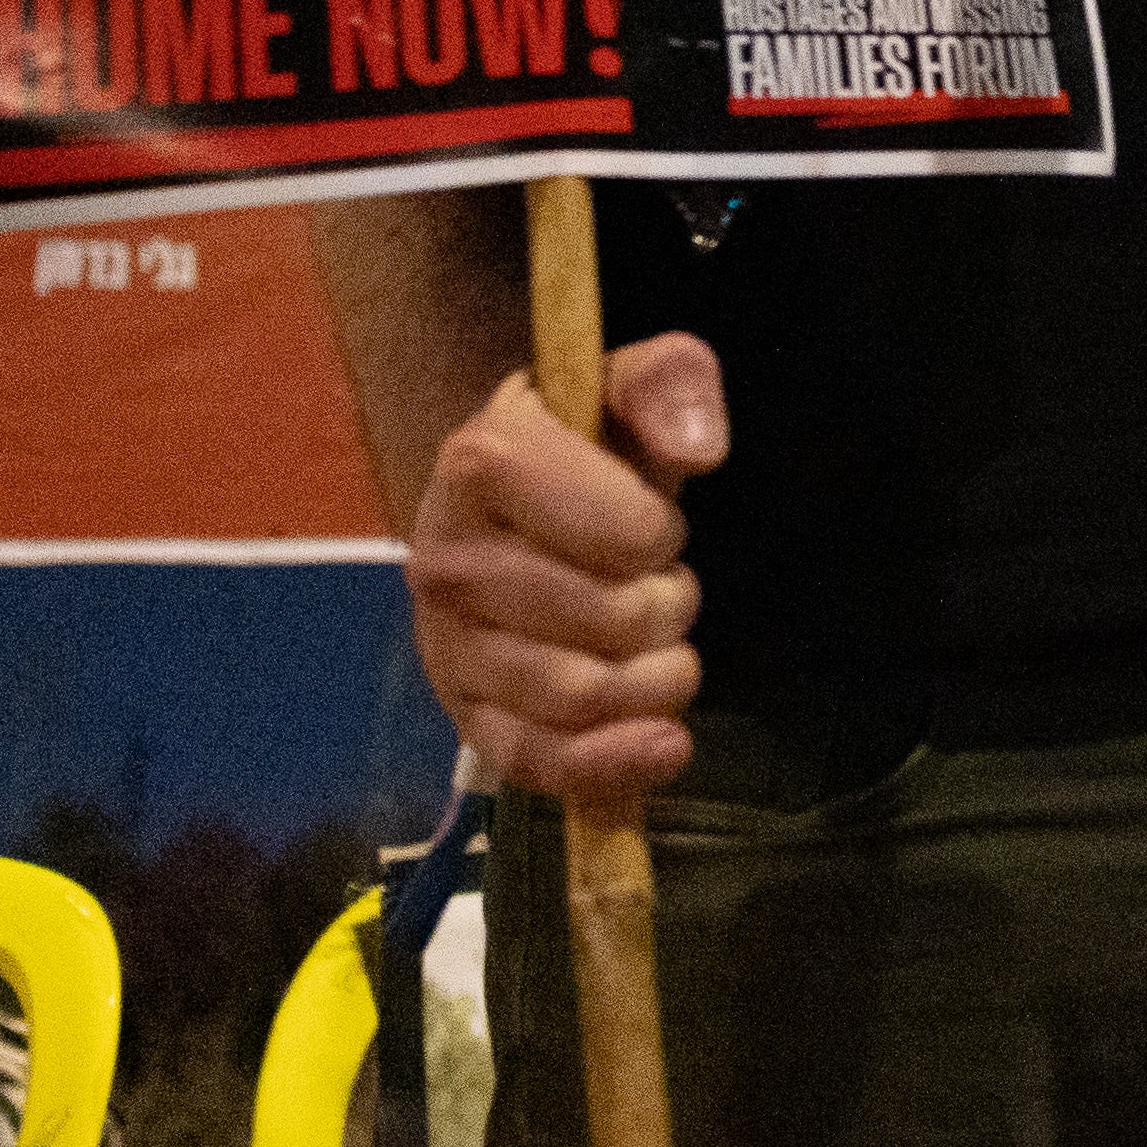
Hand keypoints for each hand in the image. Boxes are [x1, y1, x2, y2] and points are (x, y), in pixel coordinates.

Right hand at [400, 334, 723, 798]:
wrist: (510, 508)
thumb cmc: (580, 451)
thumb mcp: (626, 389)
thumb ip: (669, 382)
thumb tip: (698, 447)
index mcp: (482, 463)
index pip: (624, 534)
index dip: (660, 533)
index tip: (647, 521)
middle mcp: (448, 560)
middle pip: (611, 622)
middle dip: (669, 607)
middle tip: (660, 585)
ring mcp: (448, 646)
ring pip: (583, 696)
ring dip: (658, 679)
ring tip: (660, 644)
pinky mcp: (463, 716)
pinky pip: (540, 763)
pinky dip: (615, 764)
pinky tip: (666, 744)